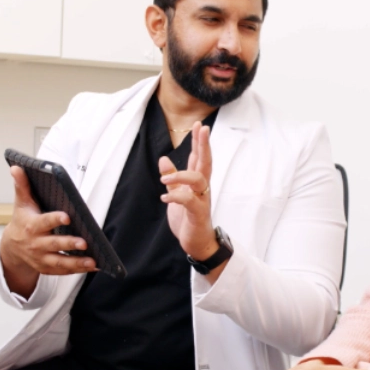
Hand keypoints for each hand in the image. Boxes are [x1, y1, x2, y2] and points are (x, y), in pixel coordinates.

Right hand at [0, 166, 96, 297]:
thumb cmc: (22, 220)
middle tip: (85, 243)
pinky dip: (77, 270)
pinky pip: (63, 271)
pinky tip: (92, 267)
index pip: (44, 222)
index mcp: (31, 225)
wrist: (12, 247)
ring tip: (92, 261)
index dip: (55, 220)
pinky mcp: (47, 268)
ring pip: (59, 262)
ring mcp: (41, 258)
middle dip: (69, 244)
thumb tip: (17, 167)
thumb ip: (22, 186)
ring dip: (76, 263)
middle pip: (53, 244)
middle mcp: (36, 243)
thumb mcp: (21, 203)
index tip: (67, 217)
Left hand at [159, 123, 218, 264]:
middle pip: (205, 163)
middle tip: (202, 129)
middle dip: (203, 145)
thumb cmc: (189, 219)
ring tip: (164, 179)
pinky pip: (189, 201)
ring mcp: (202, 200)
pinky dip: (176, 197)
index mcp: (197, 183)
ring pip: (199, 179)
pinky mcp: (198, 214)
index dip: (199, 142)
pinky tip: (165, 197)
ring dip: (181, 175)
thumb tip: (164, 160)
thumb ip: (173, 178)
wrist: (197, 243)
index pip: (199, 158)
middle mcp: (202, 189)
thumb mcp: (177, 195)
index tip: (200, 126)